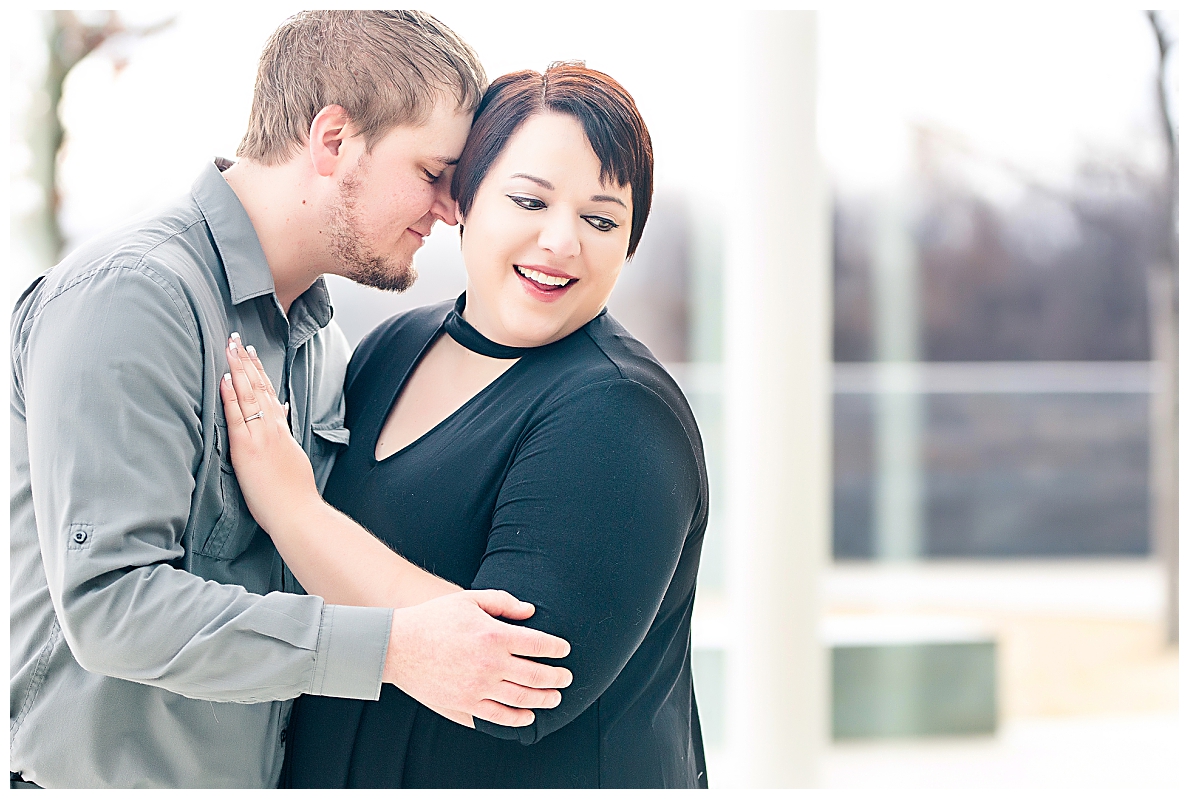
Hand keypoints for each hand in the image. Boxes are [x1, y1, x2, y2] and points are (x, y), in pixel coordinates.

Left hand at [220, 333, 320, 534]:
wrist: (297, 511)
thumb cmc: (294, 492)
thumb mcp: (294, 456)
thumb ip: (286, 435)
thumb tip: (283, 414)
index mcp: (282, 431)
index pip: (269, 394)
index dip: (258, 372)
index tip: (250, 354)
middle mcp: (272, 428)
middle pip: (258, 387)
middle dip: (246, 362)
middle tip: (235, 339)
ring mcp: (260, 436)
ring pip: (248, 395)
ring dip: (238, 370)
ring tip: (229, 348)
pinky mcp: (247, 448)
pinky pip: (237, 416)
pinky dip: (230, 396)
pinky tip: (224, 379)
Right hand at [386, 590, 572, 727]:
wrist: (396, 646)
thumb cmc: (433, 619)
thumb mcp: (469, 600)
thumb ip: (503, 602)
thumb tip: (530, 611)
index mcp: (494, 635)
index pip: (539, 645)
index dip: (557, 649)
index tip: (564, 650)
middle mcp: (490, 664)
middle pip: (537, 675)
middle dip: (558, 677)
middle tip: (567, 677)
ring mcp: (478, 688)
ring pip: (522, 699)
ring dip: (544, 699)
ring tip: (555, 697)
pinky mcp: (465, 704)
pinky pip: (499, 717)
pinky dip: (518, 718)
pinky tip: (529, 716)